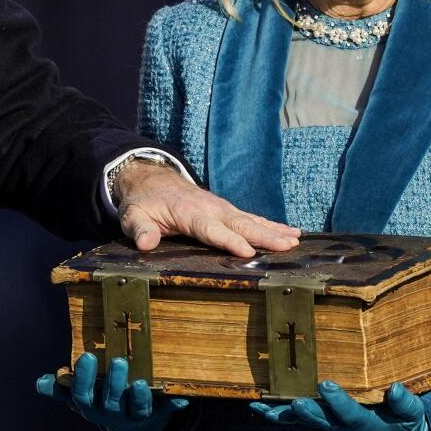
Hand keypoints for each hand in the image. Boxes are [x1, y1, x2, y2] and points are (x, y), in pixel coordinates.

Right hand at [36, 352, 187, 430]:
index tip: (87, 356)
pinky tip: (183, 399)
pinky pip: (166, 411)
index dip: (84, 379)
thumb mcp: (81, 395)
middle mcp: (111, 414)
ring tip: (143, 381)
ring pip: (137, 409)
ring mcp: (134, 417)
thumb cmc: (101, 399)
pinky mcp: (156, 415)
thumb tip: (40, 382)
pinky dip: (174, 405)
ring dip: (140, 396)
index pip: (83, 395)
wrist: (129, 422)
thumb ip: (61, 389)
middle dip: (114, 383)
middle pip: (111, 401)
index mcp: (91, 407)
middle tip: (119, 360)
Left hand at [113, 158, 298, 257]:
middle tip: (288, 245)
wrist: (152, 179)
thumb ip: (140, 229)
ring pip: (251, 220)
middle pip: (240, 224)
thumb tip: (145, 243)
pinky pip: (252, 218)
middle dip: (264, 236)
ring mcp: (222, 209)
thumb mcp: (133, 215)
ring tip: (296, 240)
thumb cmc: (143, 202)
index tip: (248, 252)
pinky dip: (272, 225)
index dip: (229, 241)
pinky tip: (291, 233)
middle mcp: (211, 209)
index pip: (211, 229)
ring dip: (274, 230)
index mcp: (189, 213)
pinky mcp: (227, 211)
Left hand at [254, 381, 428, 430]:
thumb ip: (405, 404)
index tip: (326, 385)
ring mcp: (328, 425)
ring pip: (303, 420)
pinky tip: (256, 406)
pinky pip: (294, 417)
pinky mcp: (319, 420)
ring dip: (283, 414)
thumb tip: (395, 388)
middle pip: (322, 420)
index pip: (351, 414)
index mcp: (366, 426)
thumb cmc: (402, 423)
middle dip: (308, 411)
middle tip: (295, 402)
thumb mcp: (412, 416)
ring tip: (263, 408)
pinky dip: (276, 413)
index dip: (338, 402)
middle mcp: (342, 428)